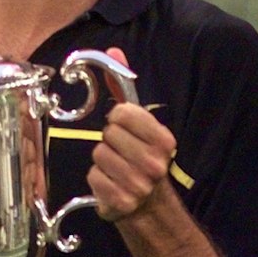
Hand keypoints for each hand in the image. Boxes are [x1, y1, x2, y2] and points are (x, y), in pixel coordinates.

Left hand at [87, 48, 175, 221]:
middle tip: (121, 152)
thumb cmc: (140, 157)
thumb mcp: (138, 122)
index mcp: (163, 140)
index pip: (123, 112)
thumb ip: (124, 86)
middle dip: (109, 141)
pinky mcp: (122, 200)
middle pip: (108, 134)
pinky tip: (111, 183)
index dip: (117, 118)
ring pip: (98, 155)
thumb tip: (113, 51)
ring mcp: (139, 184)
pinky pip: (94, 177)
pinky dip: (98, 180)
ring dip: (102, 161)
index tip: (124, 127)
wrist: (148, 205)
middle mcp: (155, 163)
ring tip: (116, 168)